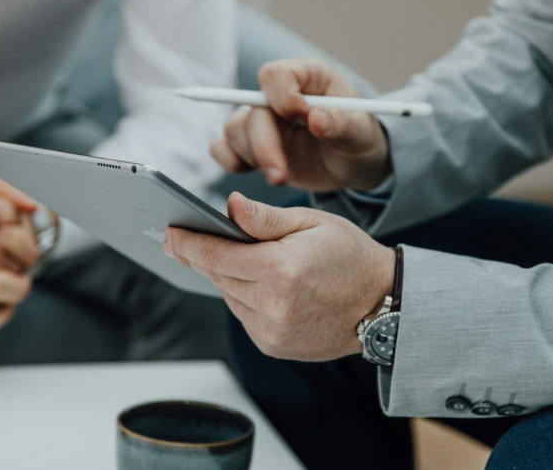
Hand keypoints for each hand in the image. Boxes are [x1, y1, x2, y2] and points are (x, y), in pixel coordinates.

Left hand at [163, 192, 394, 361]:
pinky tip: (255, 283)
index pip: (217, 255)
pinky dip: (242, 298)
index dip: (189, 242)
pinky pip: (243, 316)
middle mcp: (274, 305)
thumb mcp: (313, 223)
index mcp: (281, 269)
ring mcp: (273, 330)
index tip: (170, 232)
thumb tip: (230, 206)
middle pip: (218, 277)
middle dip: (199, 257)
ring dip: (224, 278)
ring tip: (225, 258)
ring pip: (228, 297)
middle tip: (180, 241)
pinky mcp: (274, 346)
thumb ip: (266, 218)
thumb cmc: (350, 256)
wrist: (382, 304)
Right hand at [210, 58, 392, 191]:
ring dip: (252, 156)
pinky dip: (232, 161)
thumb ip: (341, 123)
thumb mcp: (361, 132)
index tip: (303, 119)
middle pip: (252, 110)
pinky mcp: (250, 146)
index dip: (283, 96)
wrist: (352, 165)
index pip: (276, 75)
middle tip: (280, 175)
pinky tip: (257, 172)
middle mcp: (278, 95)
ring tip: (281, 176)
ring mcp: (262, 120)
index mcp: (306, 76)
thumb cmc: (359, 139)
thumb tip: (317, 118)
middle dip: (264, 144)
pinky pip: (222, 148)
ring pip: (234, 129)